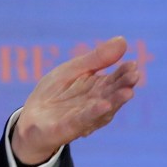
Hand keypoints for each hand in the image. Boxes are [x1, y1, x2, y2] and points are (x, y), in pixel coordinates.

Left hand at [11, 36, 139, 165]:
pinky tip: (103, 105)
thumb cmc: (54, 93)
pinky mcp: (68, 128)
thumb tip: (122, 39)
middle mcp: (95, 105)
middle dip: (123, 86)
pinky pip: (82, 120)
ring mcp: (84, 118)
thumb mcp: (72, 70)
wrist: (31, 119)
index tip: (133, 64)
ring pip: (102, 110)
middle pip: (111, 94)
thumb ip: (96, 58)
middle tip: (135, 75)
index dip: (124, 73)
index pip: (115, 80)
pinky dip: (92, 113)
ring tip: (127, 92)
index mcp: (98, 89)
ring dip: (115, 101)